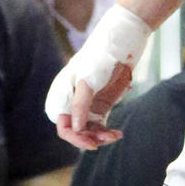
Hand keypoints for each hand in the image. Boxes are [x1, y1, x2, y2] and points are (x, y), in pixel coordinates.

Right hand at [45, 3, 149, 147]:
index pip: (64, 126)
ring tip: (116, 136)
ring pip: (89, 130)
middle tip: (109, 138)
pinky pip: (100, 125)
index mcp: (62, 96)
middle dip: (90, 138)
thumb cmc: (100, 56)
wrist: (121, 41)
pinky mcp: (101, 104)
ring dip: (101, 136)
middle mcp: (72, 102)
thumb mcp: (88, 81)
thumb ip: (80, 105)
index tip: (92, 144)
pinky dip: (107, 131)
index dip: (75, 138)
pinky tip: (118, 133)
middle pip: (76, 131)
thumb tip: (75, 129)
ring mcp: (88, 104)